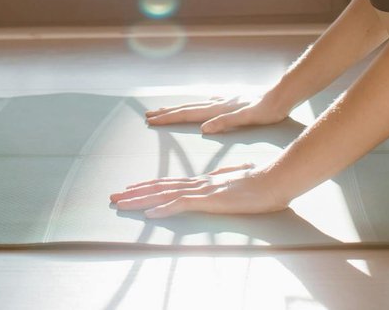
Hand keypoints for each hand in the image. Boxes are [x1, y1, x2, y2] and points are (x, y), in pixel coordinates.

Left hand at [109, 163, 291, 217]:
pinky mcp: (210, 200)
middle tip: (113, 197)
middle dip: (135, 193)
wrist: (274, 179)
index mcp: (204, 181)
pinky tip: (150, 214)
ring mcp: (203, 191)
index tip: (130, 189)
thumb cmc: (261, 182)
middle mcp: (198, 184)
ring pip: (164, 194)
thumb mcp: (239, 179)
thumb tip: (222, 174)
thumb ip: (228, 175)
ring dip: (141, 200)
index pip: (169, 183)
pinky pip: (182, 205)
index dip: (148, 186)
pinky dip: (164, 209)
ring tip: (121, 203)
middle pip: (160, 187)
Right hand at [143, 94, 290, 133]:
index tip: (152, 120)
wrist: (281, 95)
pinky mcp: (233, 102)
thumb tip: (202, 129)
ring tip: (167, 109)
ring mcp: (225, 101)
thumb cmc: (266, 110)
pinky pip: (210, 104)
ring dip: (180, 109)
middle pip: (188, 108)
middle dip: (167, 113)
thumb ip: (225, 122)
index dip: (169, 118)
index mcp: (219, 109)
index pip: (188, 114)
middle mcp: (219, 103)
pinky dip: (200, 106)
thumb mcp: (246, 118)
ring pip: (196, 106)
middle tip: (149, 116)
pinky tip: (203, 105)